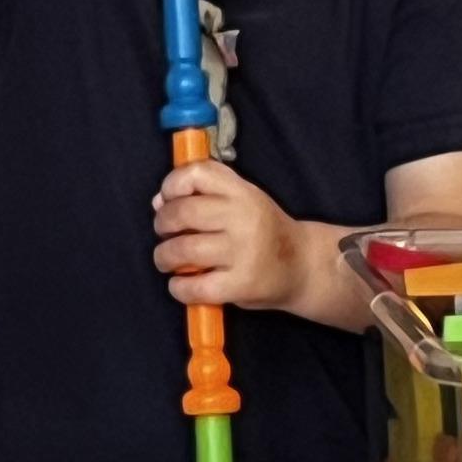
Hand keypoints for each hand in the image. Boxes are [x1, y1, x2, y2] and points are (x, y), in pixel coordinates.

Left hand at [154, 157, 311, 312]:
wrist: (303, 266)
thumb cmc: (264, 231)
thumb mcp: (243, 201)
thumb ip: (205, 196)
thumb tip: (159, 202)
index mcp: (243, 192)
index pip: (197, 173)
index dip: (172, 185)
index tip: (167, 200)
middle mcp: (243, 218)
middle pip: (182, 213)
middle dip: (162, 225)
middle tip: (165, 234)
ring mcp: (243, 252)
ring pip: (182, 250)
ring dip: (163, 257)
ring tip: (167, 260)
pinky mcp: (241, 285)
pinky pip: (194, 286)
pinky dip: (178, 287)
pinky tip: (181, 284)